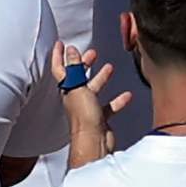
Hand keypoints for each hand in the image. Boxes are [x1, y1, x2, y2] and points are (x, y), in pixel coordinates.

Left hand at [52, 44, 132, 164]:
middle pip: (78, 77)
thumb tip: (71, 51)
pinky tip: (126, 94)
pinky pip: (109, 106)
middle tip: (92, 53)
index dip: (59, 56)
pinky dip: (117, 100)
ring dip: (101, 78)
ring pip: (94, 89)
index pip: (60, 69)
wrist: (94, 142)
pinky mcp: (100, 118)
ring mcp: (88, 109)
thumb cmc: (84, 118)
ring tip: (109, 67)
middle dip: (84, 64)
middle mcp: (76, 98)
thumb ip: (76, 69)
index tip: (61, 44)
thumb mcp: (79, 87)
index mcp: (68, 89)